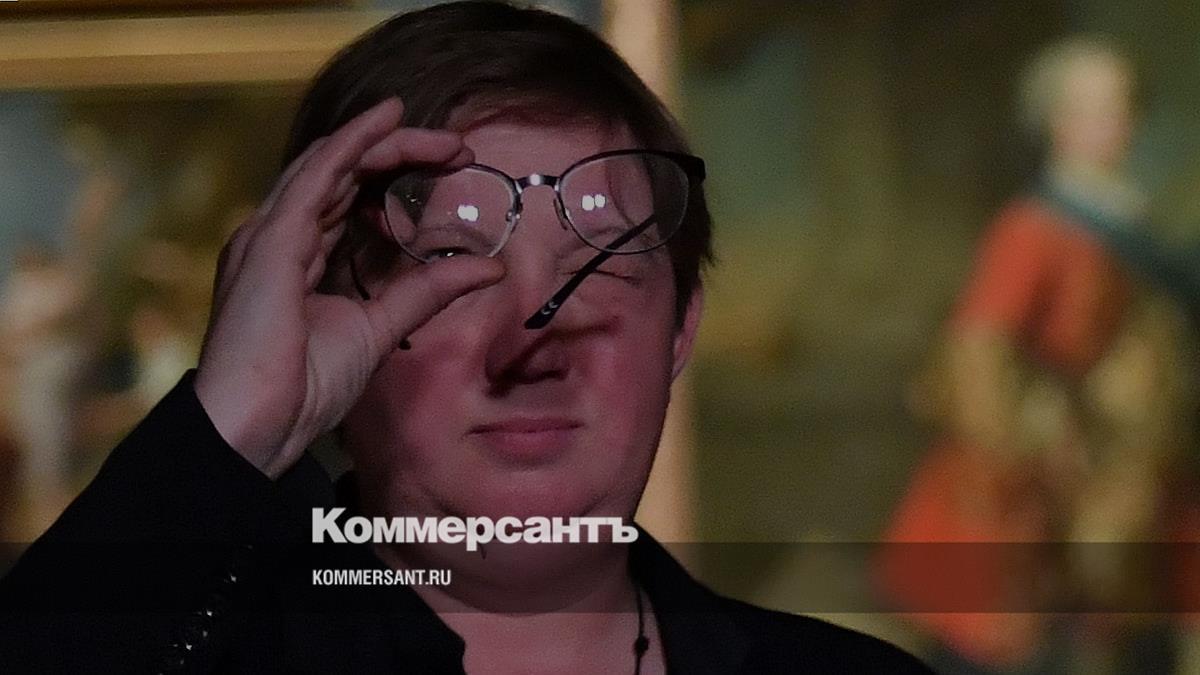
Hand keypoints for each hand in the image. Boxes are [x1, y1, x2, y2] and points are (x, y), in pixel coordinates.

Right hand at [194, 98, 503, 477]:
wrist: (258, 427)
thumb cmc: (302, 388)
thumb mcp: (381, 327)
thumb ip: (427, 292)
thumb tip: (488, 267)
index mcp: (298, 257)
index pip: (348, 197)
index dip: (394, 176)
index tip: (449, 169)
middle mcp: (279, 237)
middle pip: (343, 173)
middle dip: (399, 153)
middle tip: (456, 147)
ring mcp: (270, 235)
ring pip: (331, 164)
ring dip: (384, 141)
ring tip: (433, 131)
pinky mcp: (271, 242)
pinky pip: (317, 176)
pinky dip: (353, 144)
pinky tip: (386, 124)